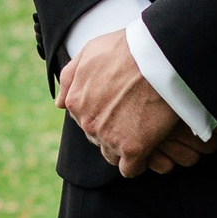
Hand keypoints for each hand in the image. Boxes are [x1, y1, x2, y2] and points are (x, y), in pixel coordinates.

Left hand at [57, 30, 206, 179]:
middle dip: (112, 132)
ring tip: (142, 134)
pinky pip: (130, 169)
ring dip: (124, 149)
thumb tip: (59, 104)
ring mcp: (109, 137)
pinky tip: (147, 151)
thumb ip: (70, 77)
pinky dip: (137, 164)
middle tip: (134, 118)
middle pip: (97, 139)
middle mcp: (88, 123)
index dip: (102, 117)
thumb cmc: (127, 49)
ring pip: (112, 155)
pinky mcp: (132, 148)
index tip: (118, 110)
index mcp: (76, 102)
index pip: (83, 121)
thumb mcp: (89, 52)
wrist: (157, 55)